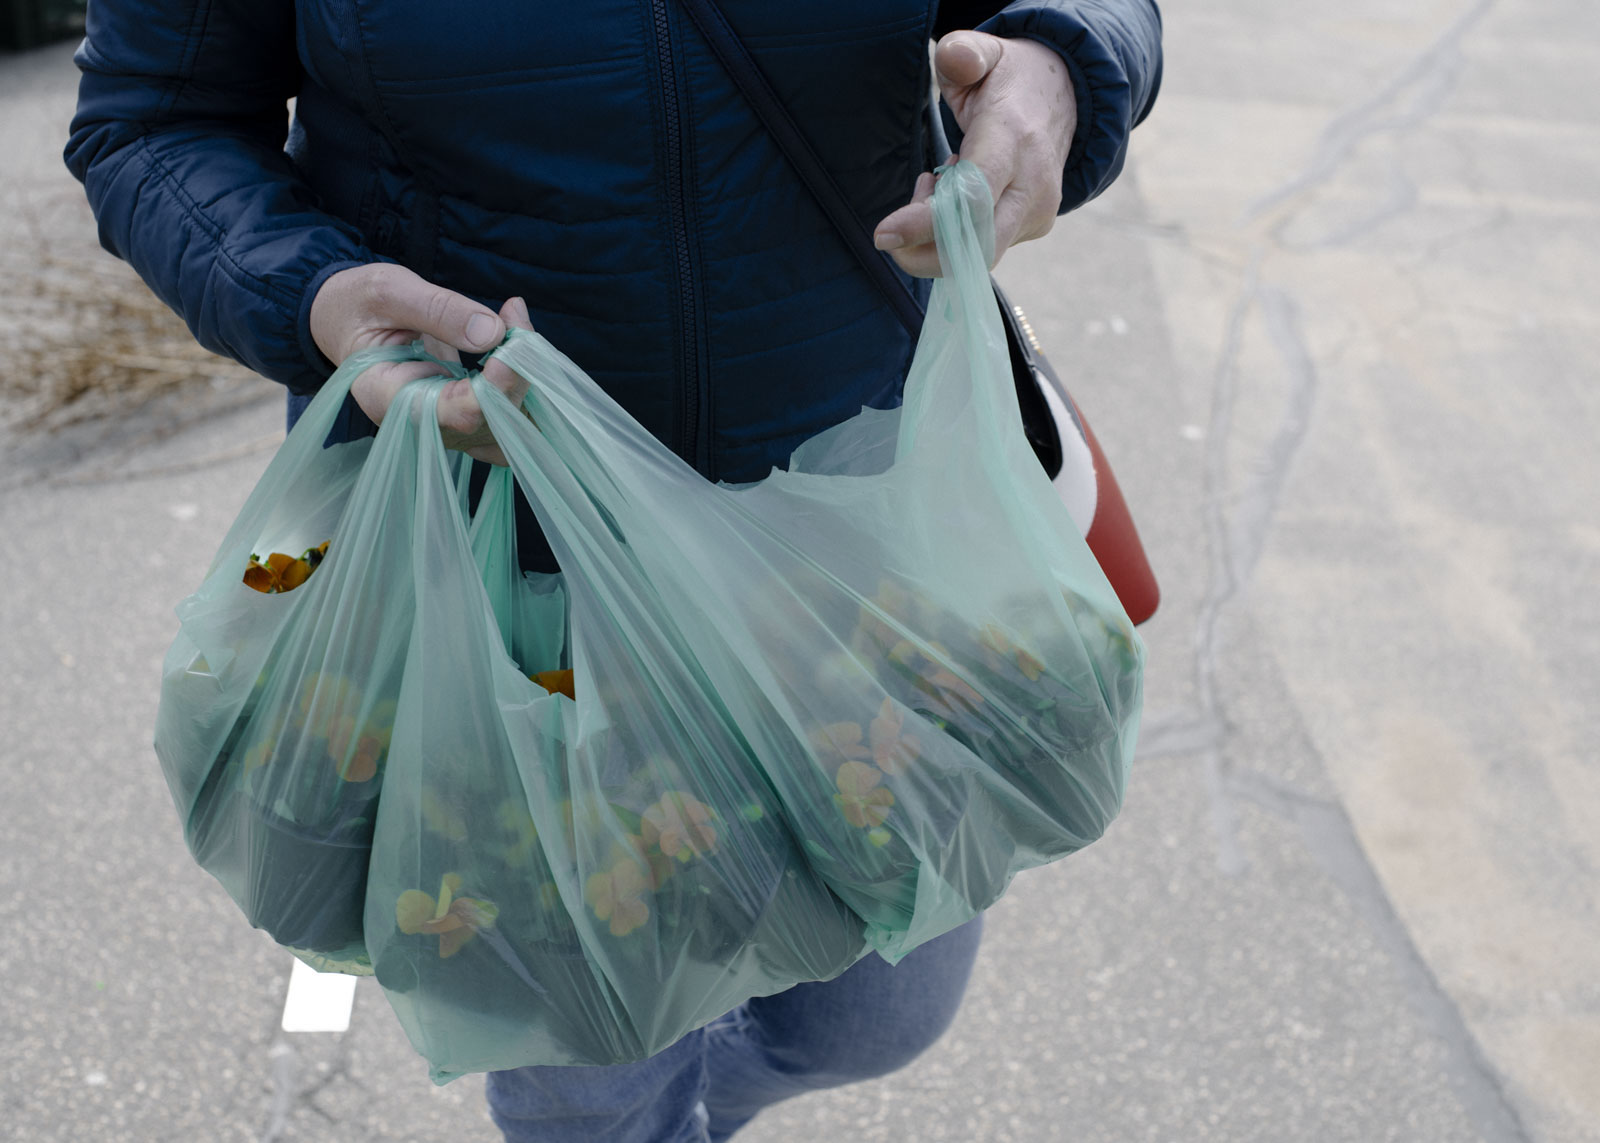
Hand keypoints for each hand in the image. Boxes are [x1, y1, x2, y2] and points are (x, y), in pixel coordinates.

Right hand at [308, 263, 533, 464]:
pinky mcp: (461, 417)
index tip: (510, 343)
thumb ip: (438, 310)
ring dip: (526, 382)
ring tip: (516, 324)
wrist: (346, 319)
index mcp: (389, 398)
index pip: (456, 415)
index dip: (495, 387)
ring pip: (506, 428)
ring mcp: (443, 426)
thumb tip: (492, 332)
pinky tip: (519, 347)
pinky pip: (506, 420)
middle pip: (489, 423)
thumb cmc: (358, 303)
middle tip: (514, 316)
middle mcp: (419, 424)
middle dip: (517, 373)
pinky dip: (523, 388)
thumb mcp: (389, 291)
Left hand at [873, 31, 1076, 276]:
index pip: (972, 198)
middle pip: (977, 248)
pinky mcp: (1035, 228)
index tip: (884, 234)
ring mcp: (1038, 212)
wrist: (1066, 96)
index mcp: (1013, 140)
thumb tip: (954, 60)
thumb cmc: (1010, 79)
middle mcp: (1032, 184)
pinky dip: (955, 234)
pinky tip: (954, 195)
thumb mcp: (987, 52)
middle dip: (923, 253)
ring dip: (936, 237)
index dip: (926, 223)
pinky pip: (985, 248)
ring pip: (978, 254)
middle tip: (892, 230)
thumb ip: (964, 52)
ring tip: (935, 185)